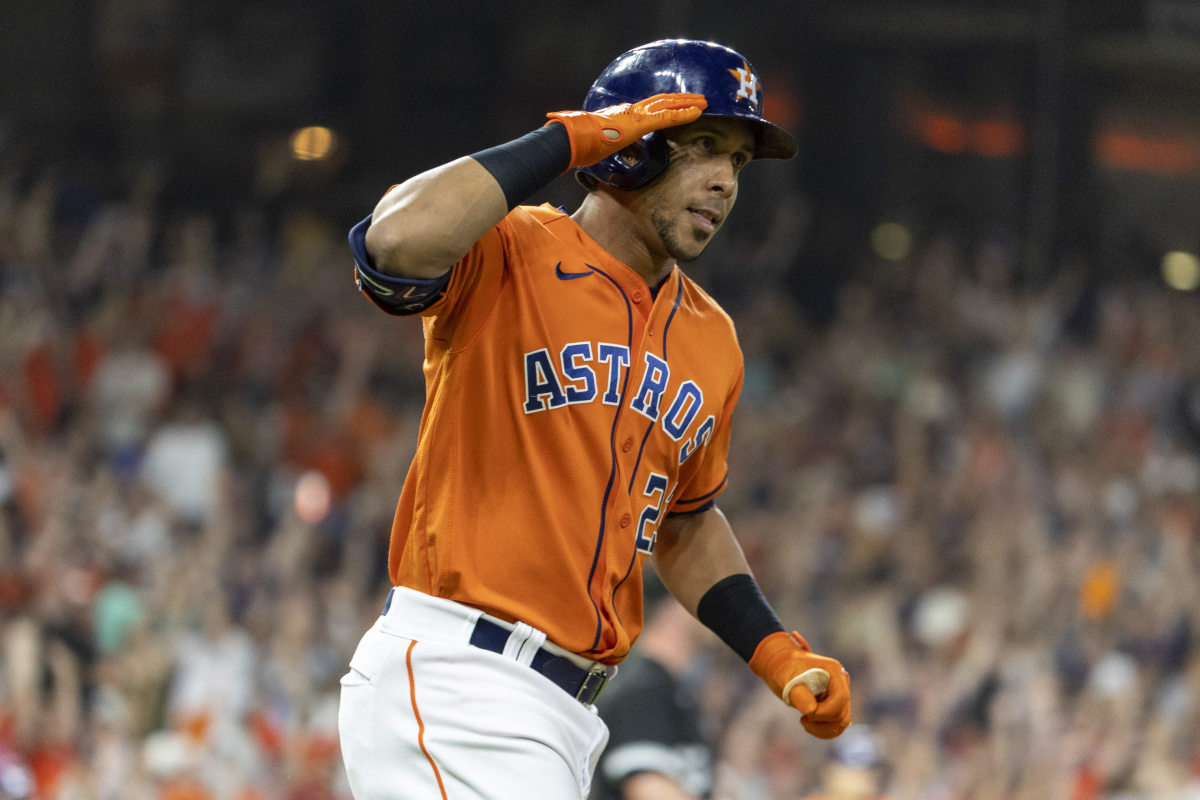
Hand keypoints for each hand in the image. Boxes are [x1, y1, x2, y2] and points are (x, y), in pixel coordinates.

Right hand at [545, 93, 706, 168]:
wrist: (573, 139)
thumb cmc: (580, 144)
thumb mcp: (597, 144)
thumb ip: (605, 145)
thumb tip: (601, 152)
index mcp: (622, 115)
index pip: (649, 107)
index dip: (665, 105)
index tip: (677, 105)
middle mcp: (631, 110)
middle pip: (662, 101)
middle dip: (681, 100)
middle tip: (698, 99)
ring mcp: (636, 115)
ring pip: (668, 105)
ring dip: (688, 103)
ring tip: (704, 103)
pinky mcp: (639, 123)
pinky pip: (667, 117)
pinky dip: (683, 114)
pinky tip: (697, 112)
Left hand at [749, 631, 850, 738]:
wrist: (783, 667)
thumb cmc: (784, 668)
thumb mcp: (785, 677)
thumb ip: (798, 693)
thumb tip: (811, 710)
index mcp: (833, 671)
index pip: (841, 698)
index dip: (825, 712)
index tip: (805, 714)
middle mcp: (841, 683)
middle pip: (842, 712)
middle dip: (821, 721)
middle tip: (802, 718)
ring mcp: (840, 695)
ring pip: (842, 722)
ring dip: (823, 729)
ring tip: (804, 721)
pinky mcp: (835, 705)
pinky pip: (836, 725)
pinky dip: (823, 731)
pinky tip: (808, 725)